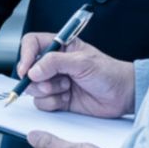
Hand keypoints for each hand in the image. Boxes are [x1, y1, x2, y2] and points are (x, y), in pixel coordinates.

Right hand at [17, 33, 134, 117]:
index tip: (26, 70)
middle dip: (38, 80)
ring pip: (33, 88)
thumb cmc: (109, 73)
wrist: (123, 95)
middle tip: (53, 82)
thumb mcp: (82, 62)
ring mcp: (54, 81)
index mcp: (59, 47)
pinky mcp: (57, 98)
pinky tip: (68, 98)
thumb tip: (33, 70)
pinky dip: (53, 103)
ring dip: (48, 91)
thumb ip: (55, 63)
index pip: (31, 44)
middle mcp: (53, 64)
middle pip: (28, 70)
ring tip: (67, 88)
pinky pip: (42, 103)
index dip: (25, 56)